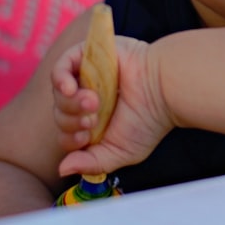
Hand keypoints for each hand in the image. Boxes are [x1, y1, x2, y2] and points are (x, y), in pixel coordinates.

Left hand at [51, 37, 172, 176]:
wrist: (164, 90)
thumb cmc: (148, 122)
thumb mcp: (120, 152)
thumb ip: (91, 163)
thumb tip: (62, 169)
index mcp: (96, 121)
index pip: (67, 133)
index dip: (70, 138)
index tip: (86, 138)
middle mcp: (89, 97)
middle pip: (61, 114)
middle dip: (73, 121)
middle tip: (94, 119)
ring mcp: (87, 75)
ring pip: (60, 93)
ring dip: (71, 103)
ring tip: (94, 102)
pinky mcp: (88, 55)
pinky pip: (61, 66)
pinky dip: (60, 79)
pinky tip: (71, 89)